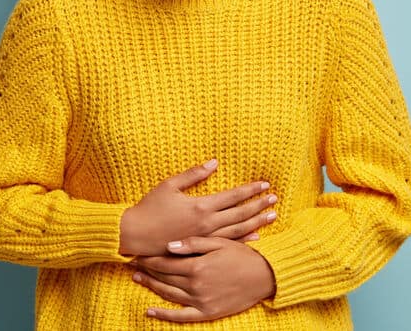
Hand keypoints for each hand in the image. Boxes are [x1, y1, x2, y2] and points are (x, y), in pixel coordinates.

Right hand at [119, 159, 277, 255]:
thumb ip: (194, 174)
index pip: (233, 196)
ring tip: (271, 216)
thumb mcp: (169, 185)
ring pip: (237, 229)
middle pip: (240, 213)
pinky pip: (226, 244)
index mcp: (201, 206)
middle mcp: (207, 224)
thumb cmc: (149, 208)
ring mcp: (204, 238)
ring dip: (256, 222)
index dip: (250, 190)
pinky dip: (243, 239)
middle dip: (259, 205)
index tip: (265, 184)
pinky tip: (255, 235)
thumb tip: (214, 162)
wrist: (135, 236)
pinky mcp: (200, 248)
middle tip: (275, 199)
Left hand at [132, 236, 276, 321]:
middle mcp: (196, 285)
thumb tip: (169, 245)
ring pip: (169, 294)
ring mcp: (200, 301)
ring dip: (151, 286)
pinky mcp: (207, 313)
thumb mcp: (220, 242)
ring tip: (138, 279)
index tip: (138, 252)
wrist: (264, 276)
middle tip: (133, 263)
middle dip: (148, 269)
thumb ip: (194, 243)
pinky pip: (181, 316)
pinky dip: (164, 314)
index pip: (166, 261)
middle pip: (164, 277)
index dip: (150, 257)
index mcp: (198, 265)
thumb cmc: (242, 255)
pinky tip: (150, 311)